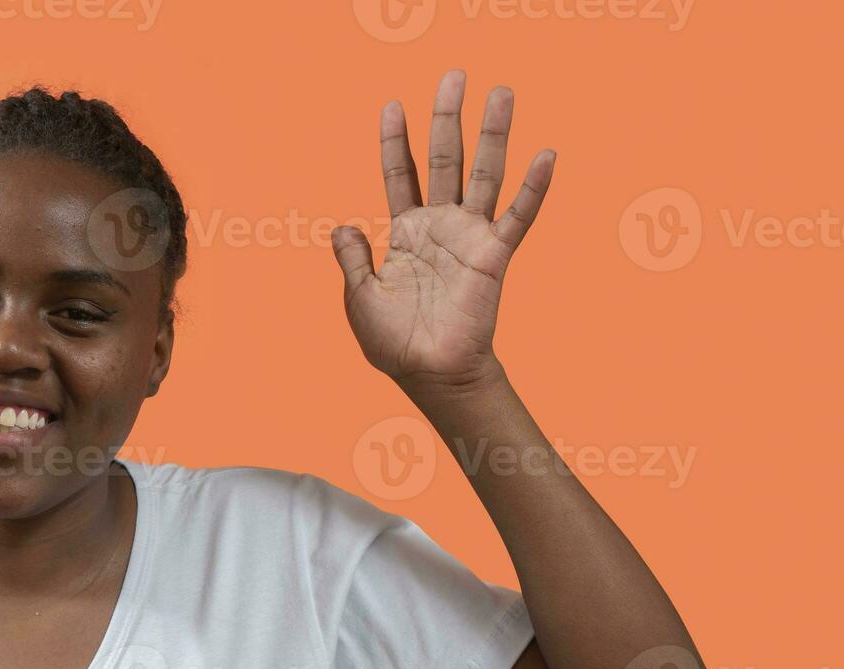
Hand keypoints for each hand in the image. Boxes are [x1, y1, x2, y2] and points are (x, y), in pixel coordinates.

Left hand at [331, 70, 555, 389]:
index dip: (395, 141)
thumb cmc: (393, 341)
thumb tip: (341, 225)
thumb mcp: (359, 296)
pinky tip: (546, 155)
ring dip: (494, 133)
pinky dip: (533, 187)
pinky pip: (518, 215)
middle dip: (447, 118)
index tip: (393, 105)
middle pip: (444, 159)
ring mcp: (469, 236)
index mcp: (405, 233)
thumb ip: (351, 258)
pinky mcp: (494, 255)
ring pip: (484, 173)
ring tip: (502, 92)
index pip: (399, 174)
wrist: (428, 373)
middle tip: (454, 75)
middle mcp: (440, 225)